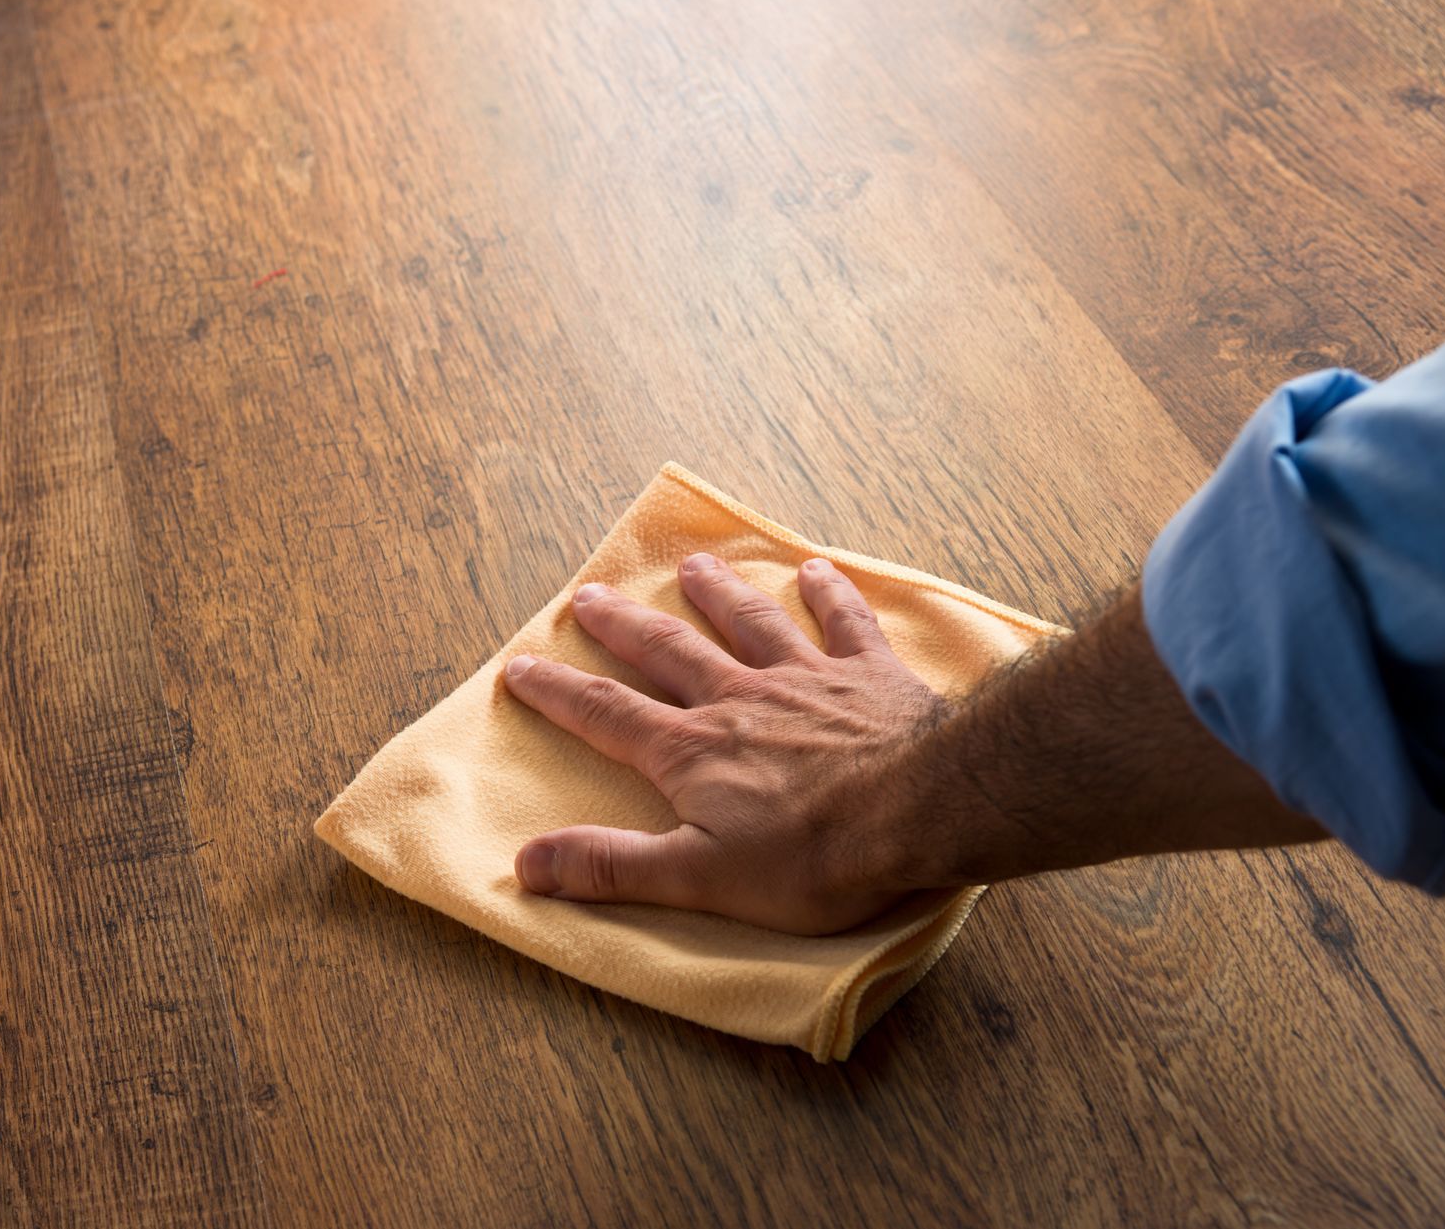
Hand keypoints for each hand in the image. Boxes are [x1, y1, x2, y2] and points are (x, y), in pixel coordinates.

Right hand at [502, 552, 946, 933]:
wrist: (923, 810)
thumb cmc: (813, 857)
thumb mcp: (698, 878)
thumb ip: (612, 866)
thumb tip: (526, 862)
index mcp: (692, 751)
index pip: (606, 714)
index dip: (558, 691)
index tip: (520, 665)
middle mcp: (739, 699)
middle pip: (668, 651)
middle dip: (622, 626)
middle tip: (588, 596)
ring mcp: (806, 679)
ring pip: (749, 623)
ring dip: (718, 593)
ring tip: (694, 567)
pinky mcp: (870, 676)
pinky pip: (844, 623)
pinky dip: (829, 595)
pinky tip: (816, 570)